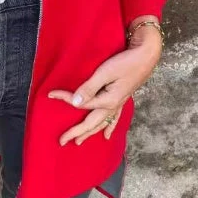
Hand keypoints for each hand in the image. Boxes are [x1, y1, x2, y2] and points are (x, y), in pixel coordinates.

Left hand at [47, 18, 161, 145]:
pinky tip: (107, 135)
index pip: (81, 104)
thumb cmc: (126, 61)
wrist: (147, 55)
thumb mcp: (105, 73)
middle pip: (91, 123)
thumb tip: (76, 104)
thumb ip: (90, 88)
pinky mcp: (123, 98)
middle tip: (62, 141)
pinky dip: (110, 127)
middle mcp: (113, 106)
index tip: (50, 95)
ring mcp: (119, 104)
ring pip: (102, 123)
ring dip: (90, 133)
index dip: (65, 99)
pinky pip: (114, 118)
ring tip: (79, 142)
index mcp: (108, 101)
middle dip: (76, 132)